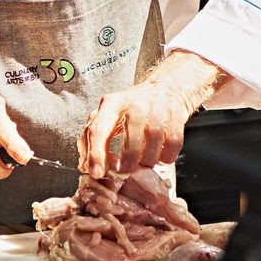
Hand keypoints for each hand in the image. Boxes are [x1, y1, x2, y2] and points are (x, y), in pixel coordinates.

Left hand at [78, 51, 225, 177]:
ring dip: (147, 162)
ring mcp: (156, 113)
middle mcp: (133, 107)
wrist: (167, 88)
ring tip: (144, 160)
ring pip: (152, 152)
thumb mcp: (108, 113)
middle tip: (125, 169)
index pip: (98, 130)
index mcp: (111, 104)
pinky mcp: (176, 119)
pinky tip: (160, 155)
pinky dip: (166, 158)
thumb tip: (84, 164)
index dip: (96, 155)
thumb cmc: (133, 106)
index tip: (96, 173)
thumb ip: (92, 136)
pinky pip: (171, 150)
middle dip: (128, 165)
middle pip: (130, 147)